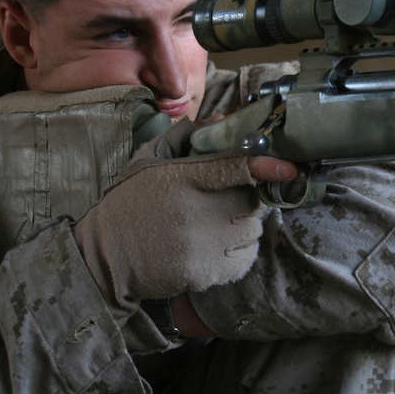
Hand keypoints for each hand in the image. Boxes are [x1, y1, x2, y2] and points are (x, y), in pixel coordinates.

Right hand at [74, 119, 295, 317]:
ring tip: (217, 226)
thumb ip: (185, 139)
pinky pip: (244, 261)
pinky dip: (239, 254)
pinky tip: (216, 248)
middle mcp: (194, 210)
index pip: (233, 167)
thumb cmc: (132, 202)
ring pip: (251, 232)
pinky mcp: (204, 272)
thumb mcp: (150, 160)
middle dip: (249, 200)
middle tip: (229, 201)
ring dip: (244, 228)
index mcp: (183, 178)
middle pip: (250, 202)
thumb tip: (220, 120)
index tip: (288, 168)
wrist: (106, 255)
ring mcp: (200, 244)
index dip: (265, 167)